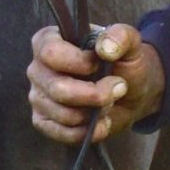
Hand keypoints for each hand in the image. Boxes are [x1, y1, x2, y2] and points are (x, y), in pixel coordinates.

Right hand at [27, 22, 164, 144]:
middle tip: (118, 89)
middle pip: (58, 88)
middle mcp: (38, 68)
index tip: (100, 64)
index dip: (79, 63)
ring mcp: (38, 96)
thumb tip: (106, 48)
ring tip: (109, 103)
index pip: (50, 53)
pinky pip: (60, 133)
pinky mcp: (44, 121)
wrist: (131, 92)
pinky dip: (87, 131)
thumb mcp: (130, 44)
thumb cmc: (124, 63)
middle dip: (94, 94)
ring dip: (94, 113)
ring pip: (62, 114)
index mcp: (49, 41)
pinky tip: (101, 123)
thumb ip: (121, 36)